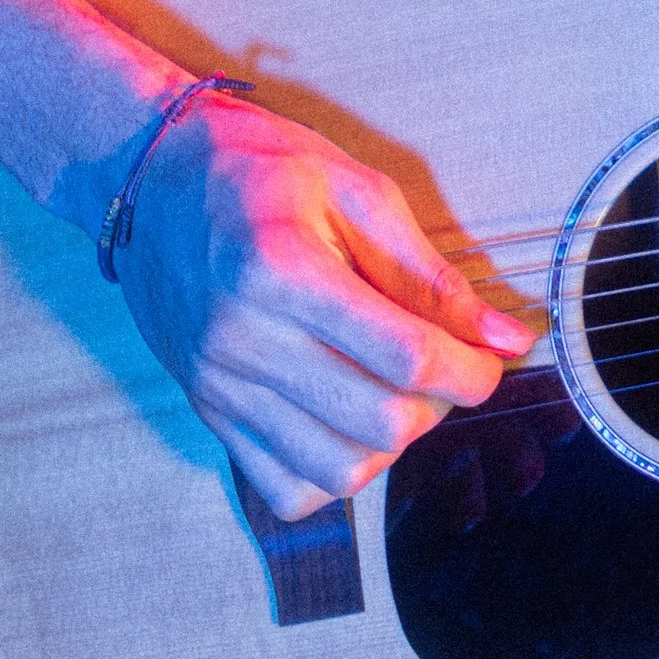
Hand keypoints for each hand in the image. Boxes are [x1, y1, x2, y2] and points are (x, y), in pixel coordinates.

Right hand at [108, 89, 531, 516]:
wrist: (150, 180)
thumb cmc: (260, 170)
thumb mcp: (355, 190)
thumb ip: (430, 273)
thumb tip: (509, 337)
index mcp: (282, 272)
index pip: (406, 357)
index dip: (473, 370)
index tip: (492, 357)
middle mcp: (242, 340)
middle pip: (381, 422)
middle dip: (440, 404)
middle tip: (443, 364)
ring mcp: (219, 385)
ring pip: (339, 470)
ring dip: (391, 442)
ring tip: (394, 389)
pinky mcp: (207, 412)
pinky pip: (288, 488)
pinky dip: (334, 471)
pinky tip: (345, 419)